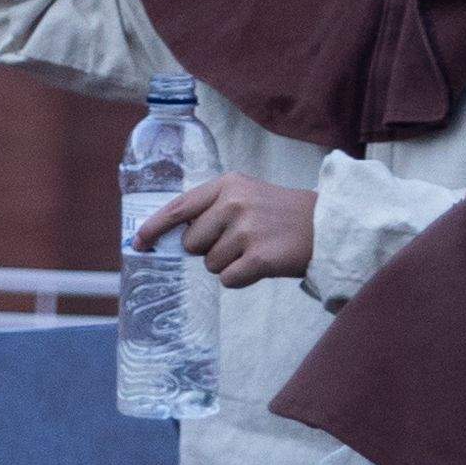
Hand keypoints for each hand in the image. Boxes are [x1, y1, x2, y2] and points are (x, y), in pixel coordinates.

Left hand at [136, 172, 316, 288]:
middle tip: (240, 241)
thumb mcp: (246, 195)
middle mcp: (234, 203)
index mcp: (228, 185)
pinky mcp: (259, 258)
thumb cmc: (280, 214)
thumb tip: (174, 238)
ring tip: (255, 249)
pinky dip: (241, 278)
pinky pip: (228, 279)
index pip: (179, 208)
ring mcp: (247, 230)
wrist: (325, 226)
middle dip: (209, 249)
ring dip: (229, 264)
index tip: (140, 242)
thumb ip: (211, 209)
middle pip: (192, 244)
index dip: (155, 227)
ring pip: (210, 264)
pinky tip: (261, 264)